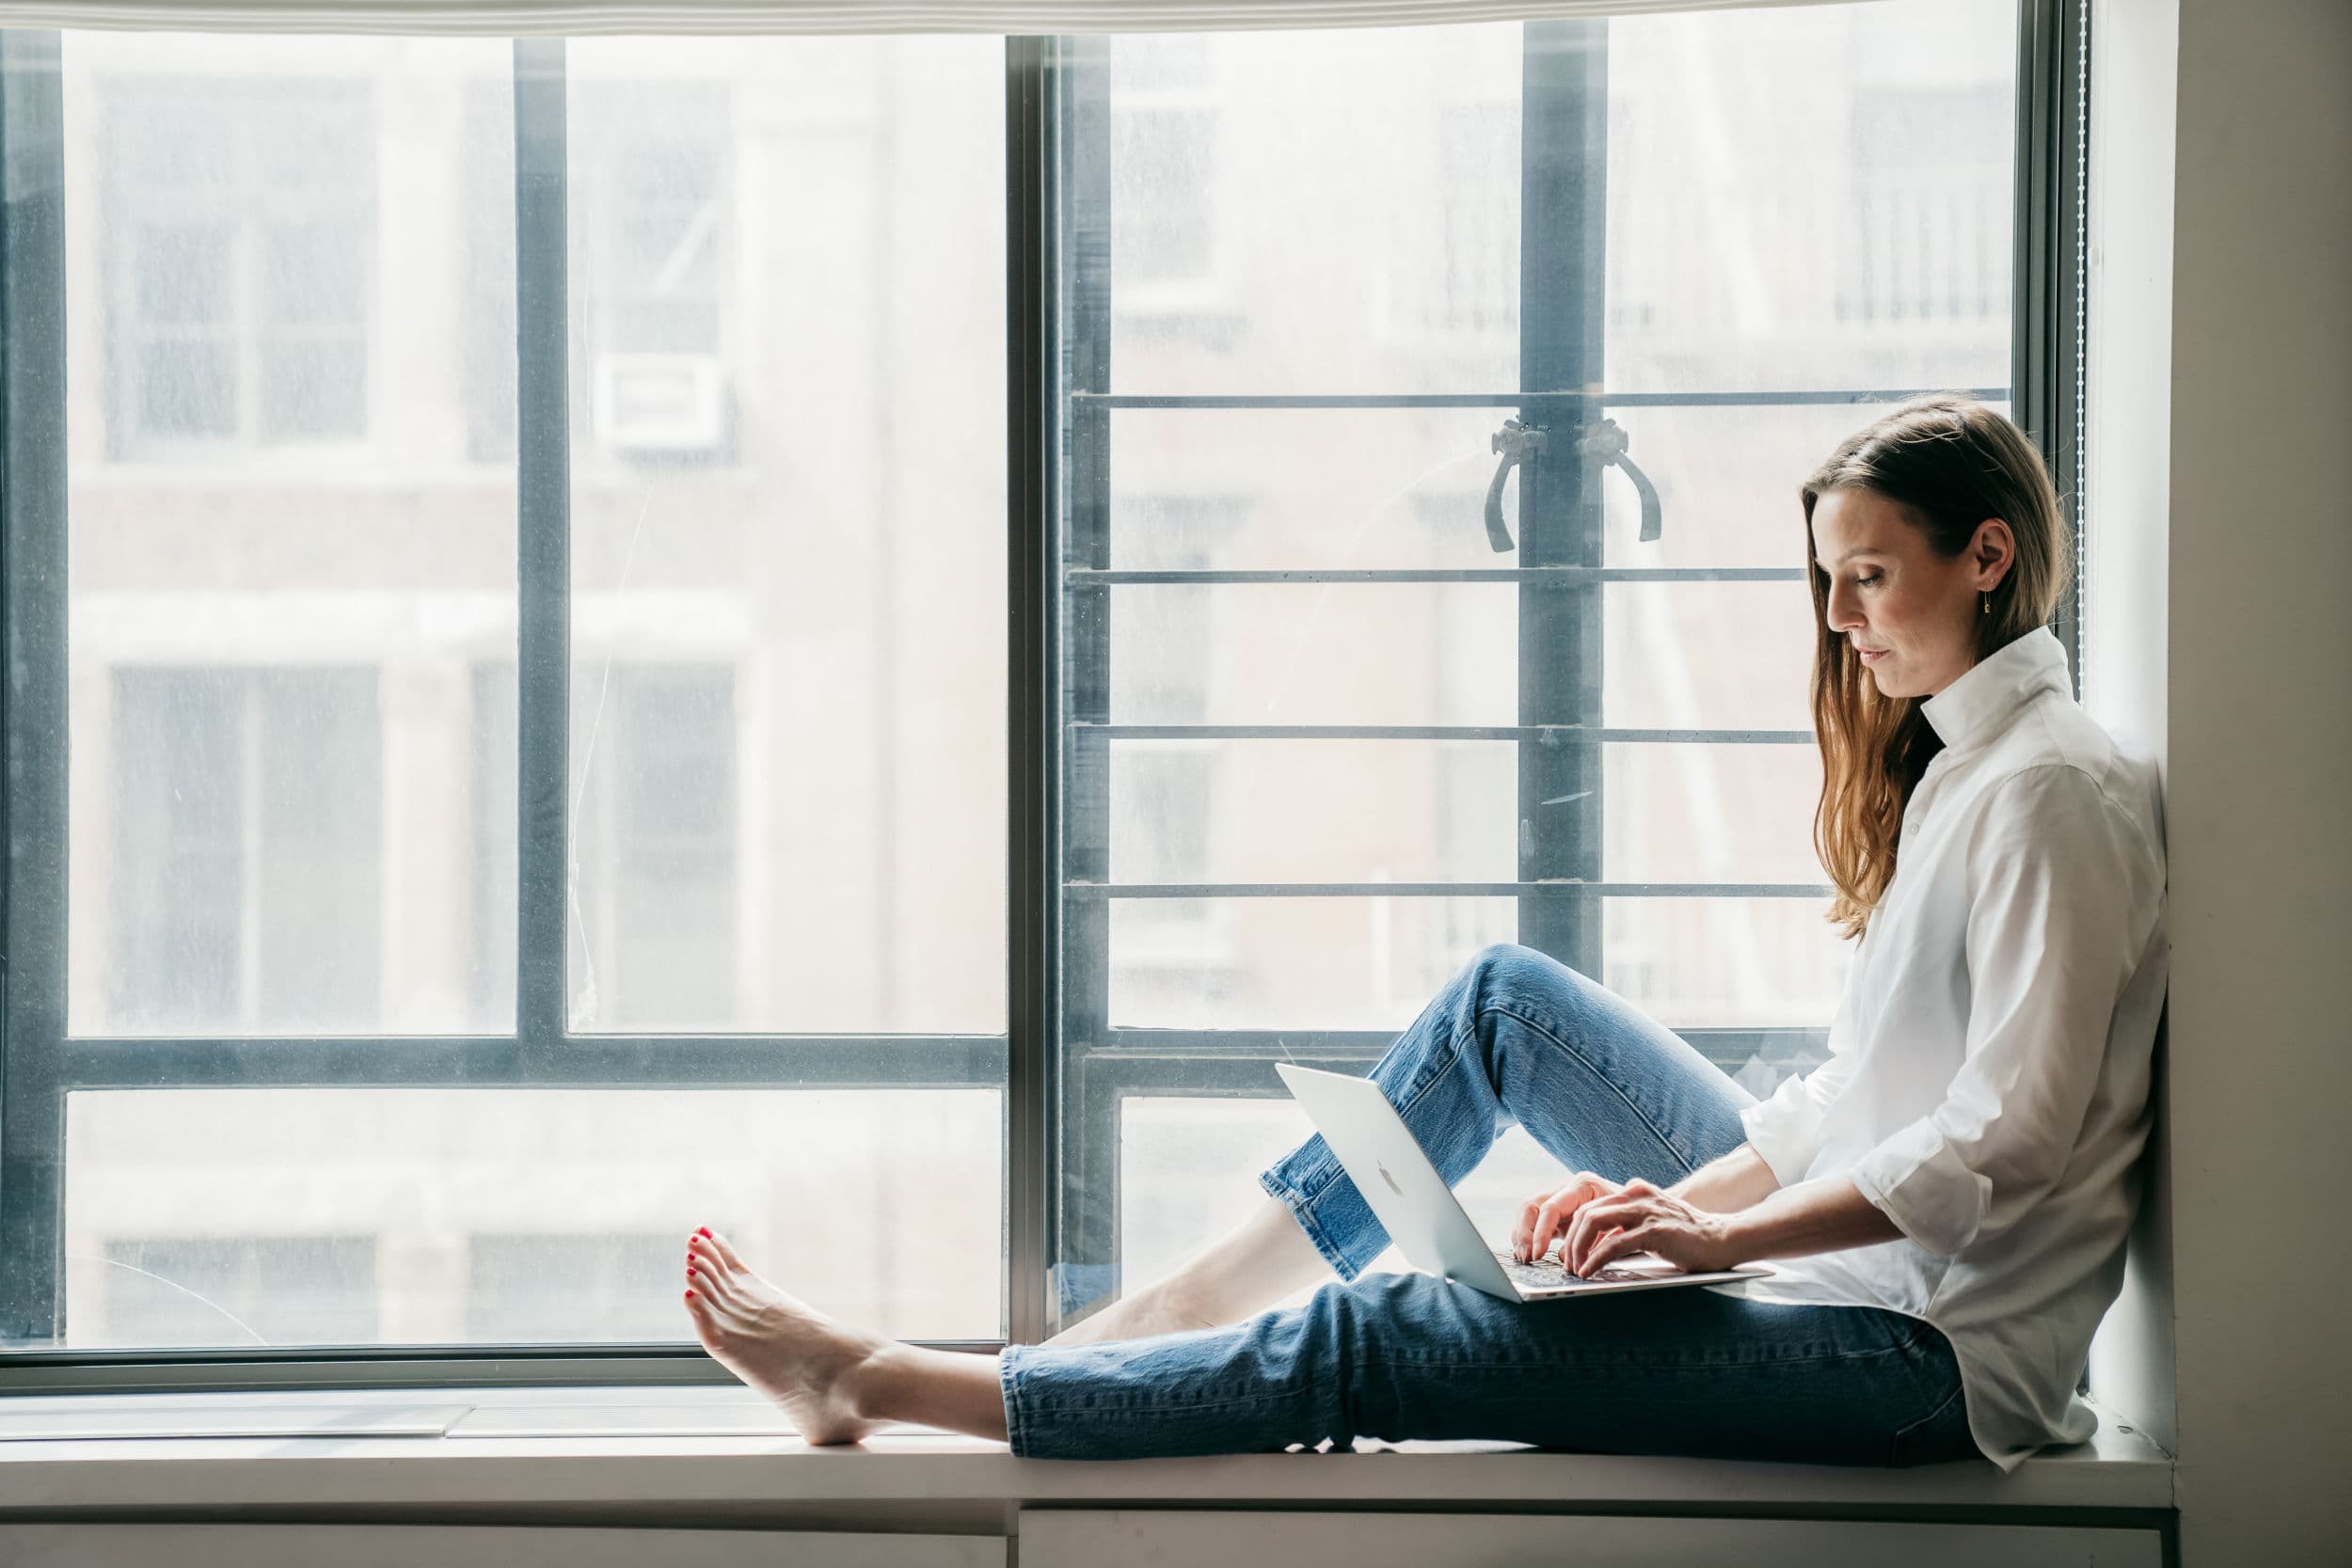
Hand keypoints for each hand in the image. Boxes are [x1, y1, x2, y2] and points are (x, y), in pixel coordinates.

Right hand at [1511, 1171, 1626, 1264]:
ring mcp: (1562, 1199)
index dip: (1540, 1232)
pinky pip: (1535, 1222)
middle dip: (1524, 1233)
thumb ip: (1595, 1239)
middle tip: (1526, 1258)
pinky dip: (1529, 1238)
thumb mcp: (1621, 1228)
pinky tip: (1528, 1254)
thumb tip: (1565, 1258)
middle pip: (1532, 1206)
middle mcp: (1568, 1188)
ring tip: (1524, 1258)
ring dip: (1522, 1236)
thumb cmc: (1637, 1218)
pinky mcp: (1559, 1214)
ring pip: (1529, 1213)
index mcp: (1584, 1185)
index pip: (1551, 1207)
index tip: (1538, 1254)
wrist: (1647, 1212)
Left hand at [1561, 1177, 1741, 1276]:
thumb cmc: (1687, 1235)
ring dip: (1578, 1249)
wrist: (1723, 1237)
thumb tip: (1597, 1242)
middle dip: (1571, 1240)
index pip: (1591, 1205)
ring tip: (1575, 1269)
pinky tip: (1590, 1271)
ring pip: (1594, 1223)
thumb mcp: (1652, 1220)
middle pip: (1586, 1212)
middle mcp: (1636, 1195)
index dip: (1574, 1229)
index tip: (1568, 1251)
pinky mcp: (1655, 1231)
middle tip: (1566, 1263)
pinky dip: (1596, 1259)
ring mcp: (1646, 1211)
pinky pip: (1614, 1244)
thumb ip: (1628, 1222)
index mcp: (1634, 1191)